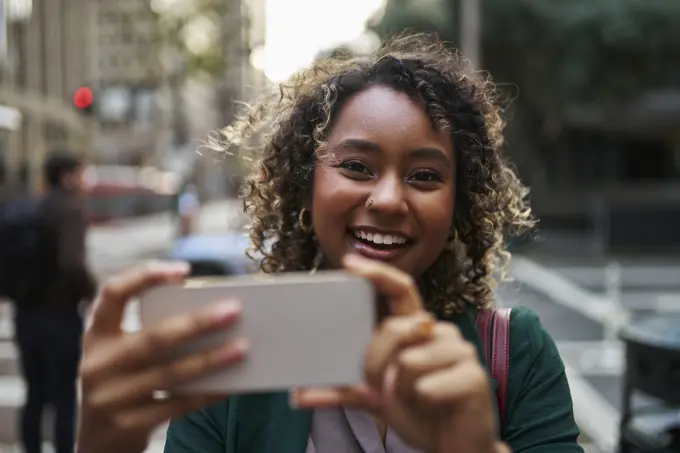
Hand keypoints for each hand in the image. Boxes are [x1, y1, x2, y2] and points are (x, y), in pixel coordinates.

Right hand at [76, 262, 247, 452]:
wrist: (97, 442)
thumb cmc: (122, 382)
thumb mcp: (120, 355)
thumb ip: (151, 333)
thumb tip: (212, 312)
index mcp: (96, 336)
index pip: (112, 294)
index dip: (144, 277)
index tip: (183, 270)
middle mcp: (98, 365)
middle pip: (153, 339)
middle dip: (196, 323)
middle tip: (234, 311)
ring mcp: (110, 399)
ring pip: (170, 375)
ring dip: (210, 360)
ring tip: (242, 348)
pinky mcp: (128, 425)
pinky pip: (177, 406)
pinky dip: (207, 393)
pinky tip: (232, 384)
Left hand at [293, 255, 498, 452]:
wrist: (454, 447)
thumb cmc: (418, 414)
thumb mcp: (375, 399)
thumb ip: (344, 390)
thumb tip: (299, 395)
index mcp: (417, 329)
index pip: (401, 289)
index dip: (378, 273)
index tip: (350, 263)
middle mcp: (439, 332)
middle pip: (394, 329)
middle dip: (375, 364)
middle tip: (381, 388)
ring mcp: (460, 350)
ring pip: (408, 362)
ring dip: (401, 392)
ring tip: (418, 401)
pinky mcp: (474, 375)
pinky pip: (426, 386)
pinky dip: (421, 403)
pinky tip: (434, 406)